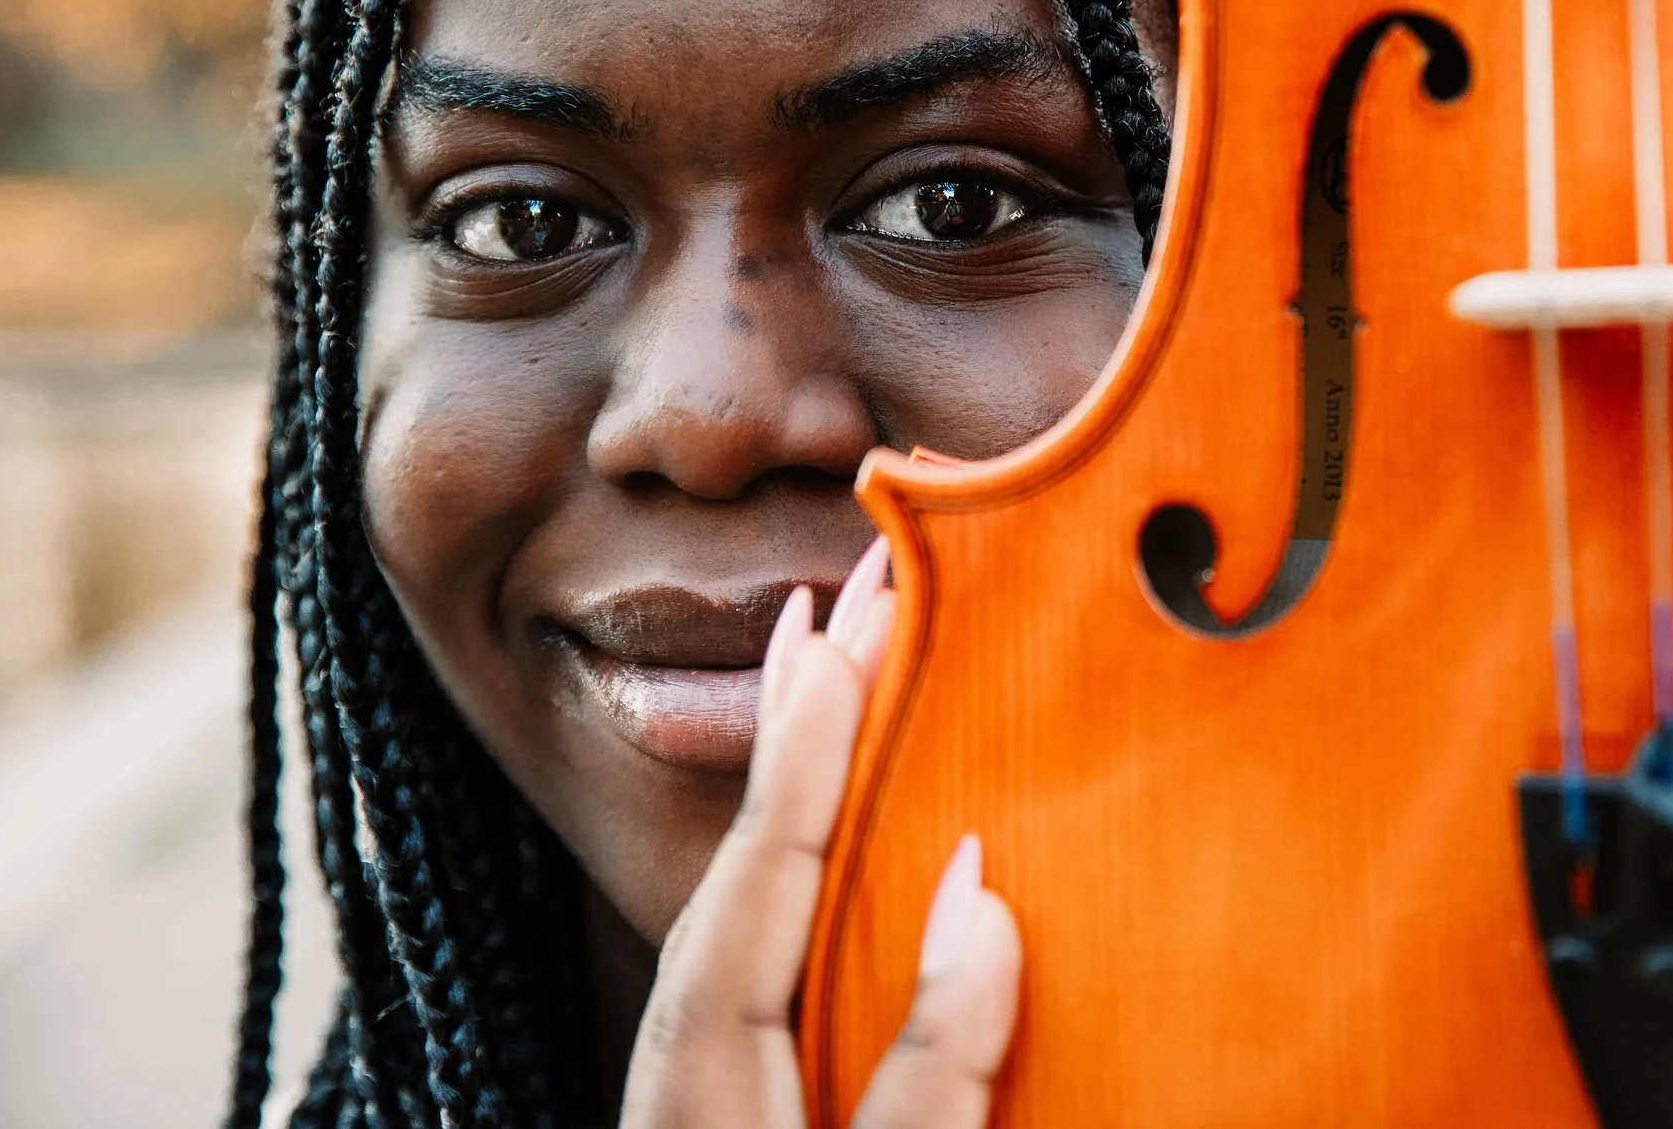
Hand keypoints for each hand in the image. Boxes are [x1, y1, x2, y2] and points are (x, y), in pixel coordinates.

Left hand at [621, 538, 1021, 1128]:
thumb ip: (928, 1068)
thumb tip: (981, 893)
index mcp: (704, 1082)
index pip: (761, 879)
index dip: (807, 751)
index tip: (845, 631)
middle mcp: (692, 1075)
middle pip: (743, 869)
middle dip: (800, 727)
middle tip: (858, 596)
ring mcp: (711, 1102)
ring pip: (751, 913)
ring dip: (803, 790)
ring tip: (846, 680)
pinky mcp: (748, 1125)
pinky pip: (771, 964)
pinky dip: (806, 873)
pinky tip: (848, 852)